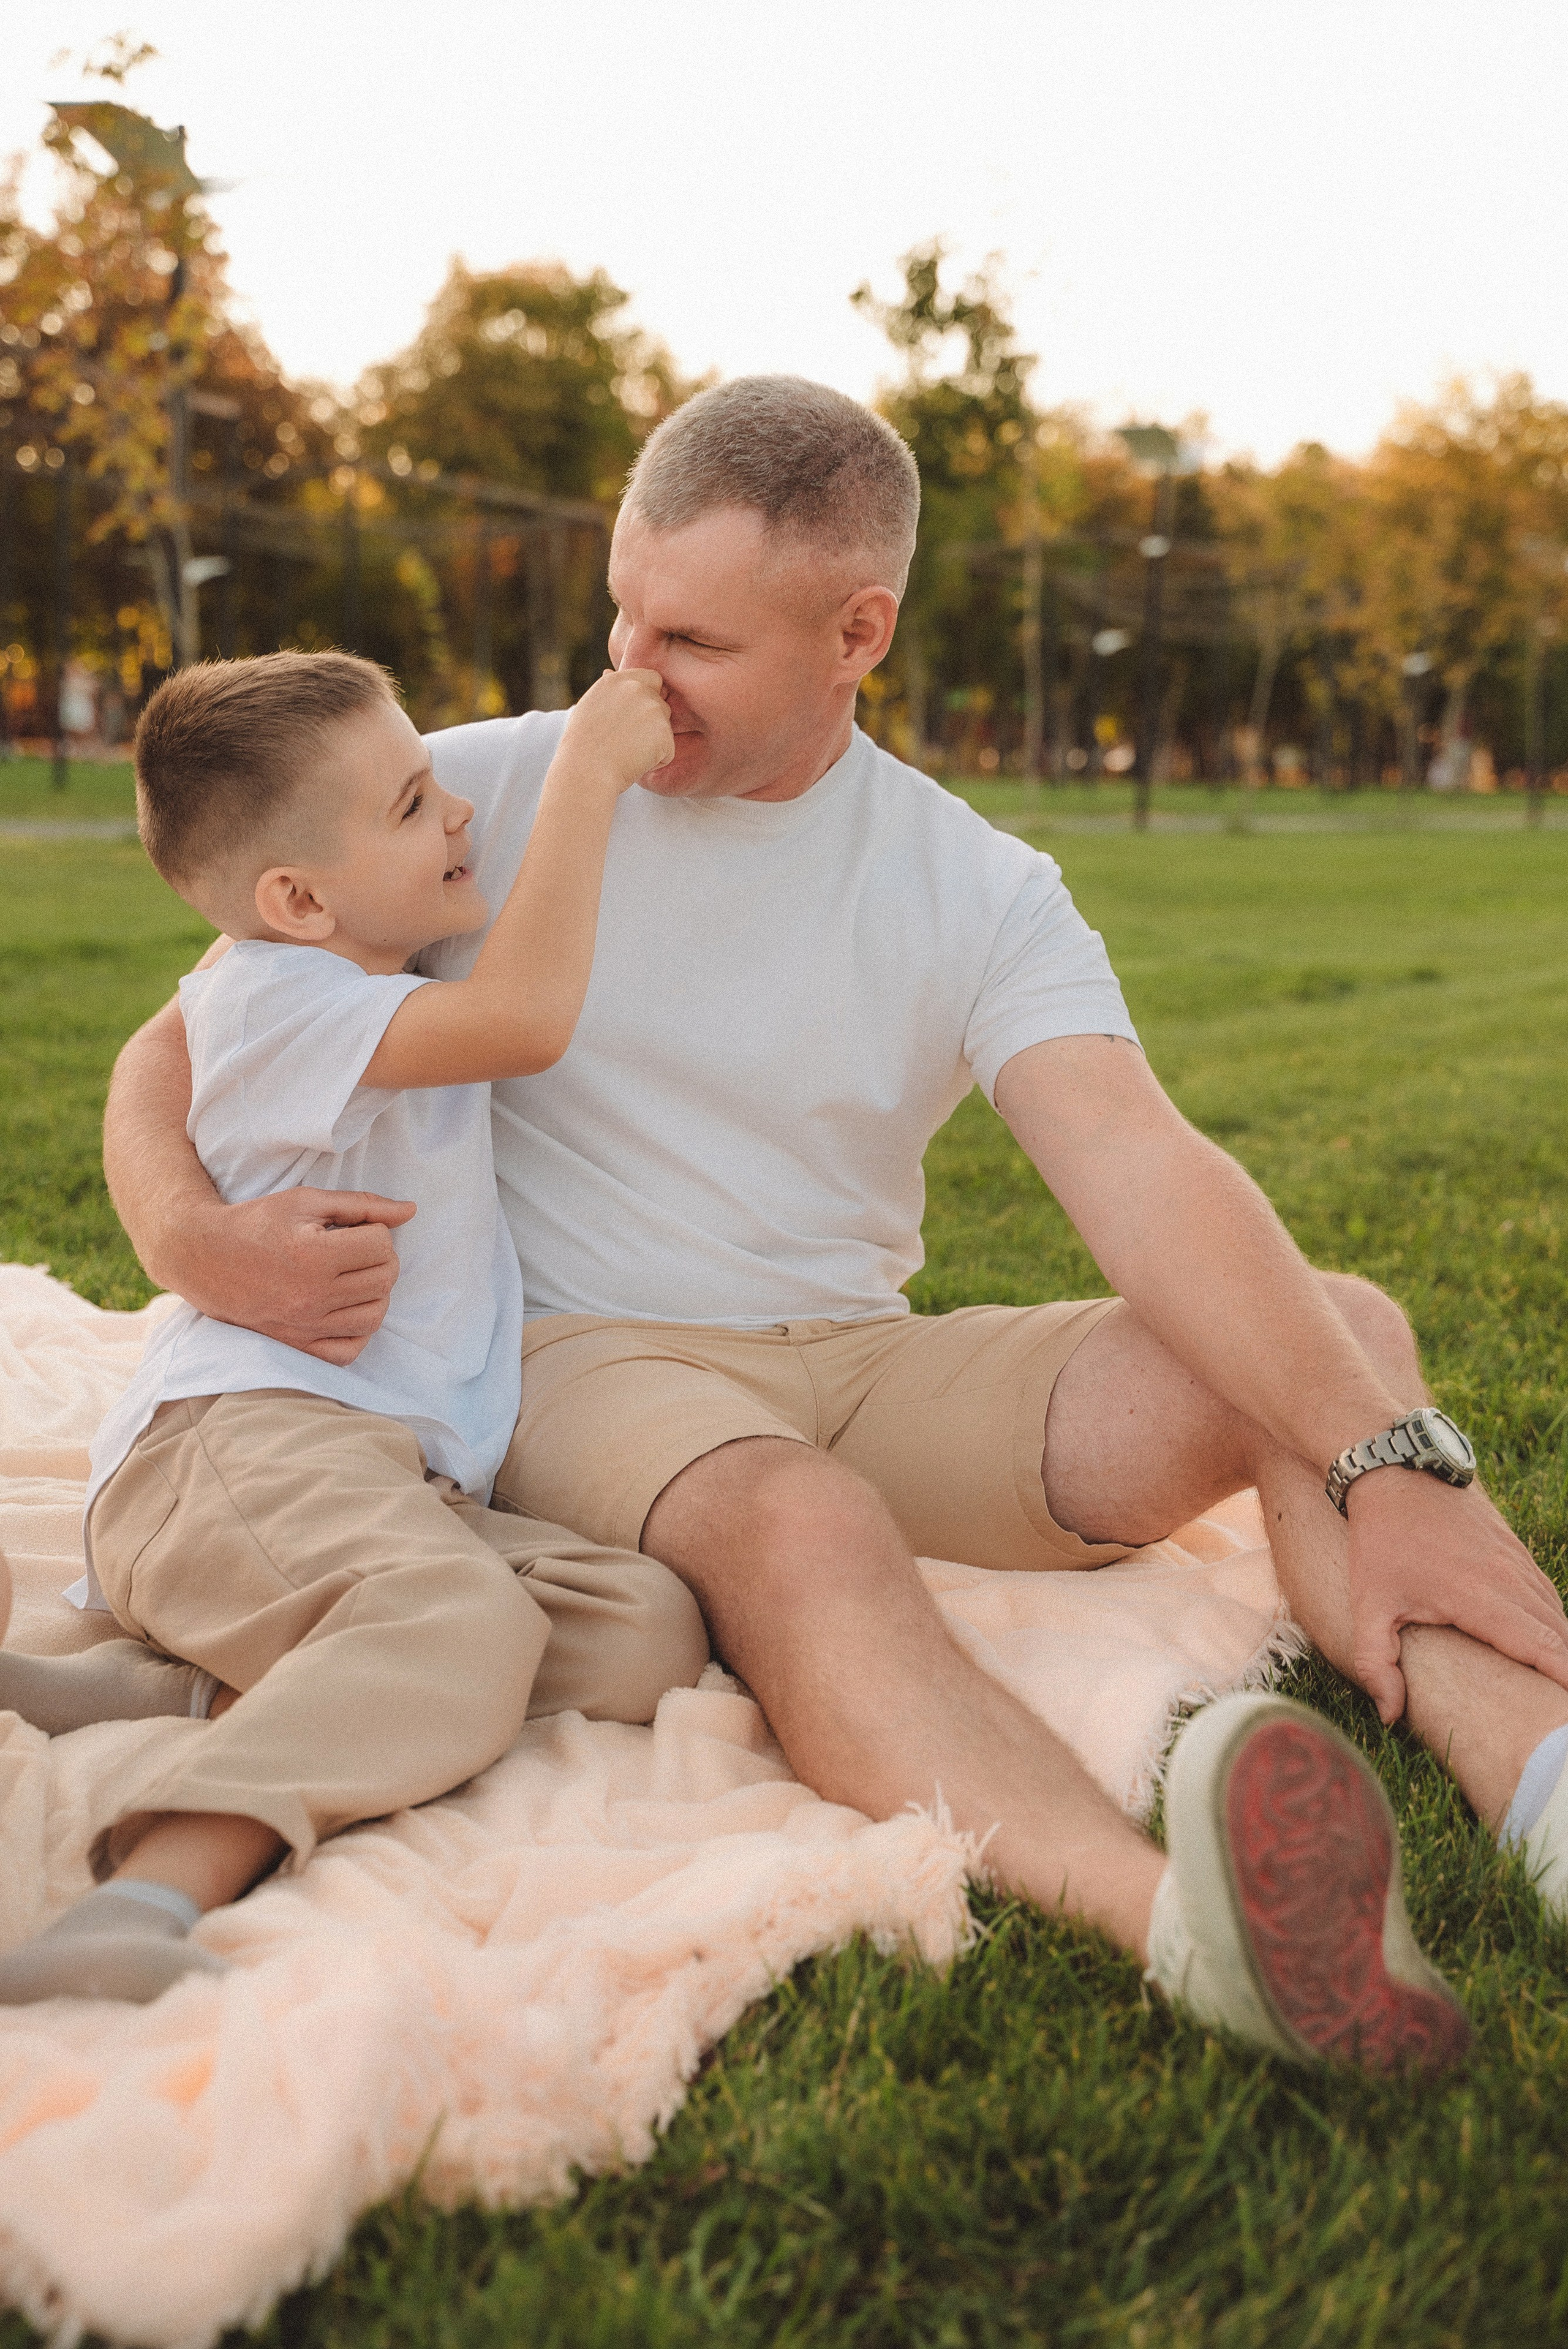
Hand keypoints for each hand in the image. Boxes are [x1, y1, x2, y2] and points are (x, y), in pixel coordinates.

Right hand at [176, 1188, 415, 1364]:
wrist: (204, 1257)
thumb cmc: (257, 1222)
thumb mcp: (307, 1201)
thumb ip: (362, 1205)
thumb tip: (411, 1211)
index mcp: (315, 1256)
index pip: (382, 1246)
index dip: (375, 1231)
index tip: (353, 1229)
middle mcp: (312, 1296)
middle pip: (384, 1280)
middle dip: (380, 1259)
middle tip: (355, 1249)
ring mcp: (305, 1326)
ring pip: (375, 1316)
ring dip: (374, 1293)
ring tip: (352, 1276)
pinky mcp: (297, 1345)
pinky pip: (349, 1350)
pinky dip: (357, 1330)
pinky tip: (346, 1307)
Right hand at [559, 667, 673, 789]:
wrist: (585, 772)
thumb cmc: (583, 747)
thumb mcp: (589, 708)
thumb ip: (609, 692)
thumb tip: (610, 671)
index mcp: (616, 680)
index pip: (652, 678)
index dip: (649, 698)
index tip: (633, 719)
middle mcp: (636, 688)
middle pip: (662, 704)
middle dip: (652, 723)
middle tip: (624, 741)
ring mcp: (652, 708)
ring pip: (666, 728)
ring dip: (653, 743)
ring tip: (626, 752)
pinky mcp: (664, 732)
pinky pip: (668, 751)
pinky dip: (656, 762)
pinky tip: (633, 763)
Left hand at [1346, 1465, 1567, 1721]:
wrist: (1395, 1471)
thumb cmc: (1381, 1540)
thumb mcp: (1368, 1605)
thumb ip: (1376, 1664)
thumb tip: (1389, 1717)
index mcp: (1484, 1599)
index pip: (1545, 1648)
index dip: (1565, 1680)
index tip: (1566, 1711)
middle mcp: (1513, 1580)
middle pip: (1560, 1637)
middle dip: (1565, 1674)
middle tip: (1558, 1713)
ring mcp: (1519, 1562)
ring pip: (1556, 1613)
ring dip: (1559, 1648)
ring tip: (1553, 1687)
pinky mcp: (1516, 1551)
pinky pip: (1545, 1593)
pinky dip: (1552, 1622)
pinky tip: (1545, 1646)